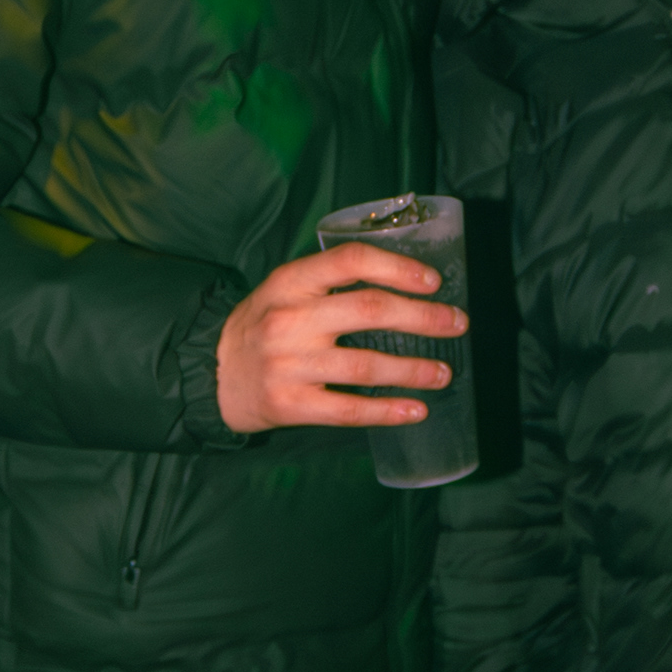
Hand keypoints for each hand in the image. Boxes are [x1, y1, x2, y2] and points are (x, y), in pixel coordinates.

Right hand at [215, 242, 468, 434]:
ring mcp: (289, 364)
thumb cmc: (264, 326)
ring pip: (366, 365)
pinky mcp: (291, 405)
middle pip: (370, 310)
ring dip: (413, 370)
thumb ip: (331, 282)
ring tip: (443, 372)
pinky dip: (388, 411)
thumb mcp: (286, 290)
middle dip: (423, 317)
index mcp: (291, 281)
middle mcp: (290, 319)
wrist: (214, 375)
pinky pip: (350, 410)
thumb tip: (406, 284)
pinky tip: (416, 409)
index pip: (350, 260)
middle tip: (457, 323)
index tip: (433, 281)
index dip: (398, 268)